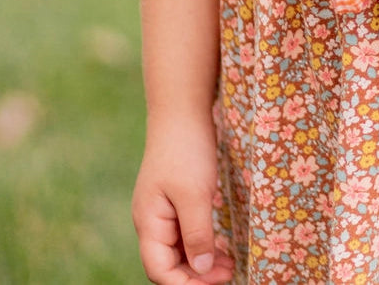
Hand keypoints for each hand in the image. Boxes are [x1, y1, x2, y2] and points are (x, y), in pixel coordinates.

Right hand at [132, 117, 233, 284]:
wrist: (182, 109)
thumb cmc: (186, 150)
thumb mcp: (195, 194)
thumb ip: (197, 233)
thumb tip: (200, 269)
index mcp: (148, 222)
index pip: (160, 269)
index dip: (185, 284)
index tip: (216, 283)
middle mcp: (151, 220)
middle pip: (169, 263)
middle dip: (196, 275)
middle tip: (230, 273)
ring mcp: (163, 210)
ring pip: (179, 249)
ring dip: (201, 260)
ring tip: (230, 264)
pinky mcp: (176, 199)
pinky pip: (186, 231)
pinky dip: (202, 242)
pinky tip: (221, 245)